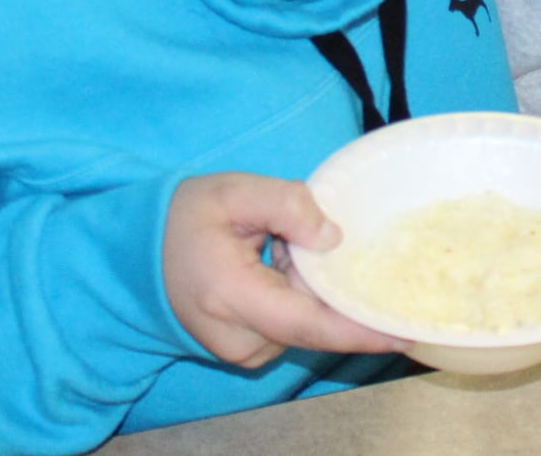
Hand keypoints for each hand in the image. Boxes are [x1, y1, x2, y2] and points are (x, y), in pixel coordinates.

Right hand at [162, 173, 402, 369]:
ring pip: (305, 324)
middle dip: (334, 285)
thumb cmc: (185, 217)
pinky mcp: (248, 350)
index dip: (360, 332)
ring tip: (278, 246)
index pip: (309, 324)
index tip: (404, 333)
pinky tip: (276, 264)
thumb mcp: (233, 191)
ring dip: (311, 288)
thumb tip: (333, 237)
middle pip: (314, 323)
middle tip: (313, 239)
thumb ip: (286, 204)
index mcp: (231, 297)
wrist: (136, 253)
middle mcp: (239, 337)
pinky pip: (291, 326)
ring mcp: (243, 350)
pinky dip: (297, 296)